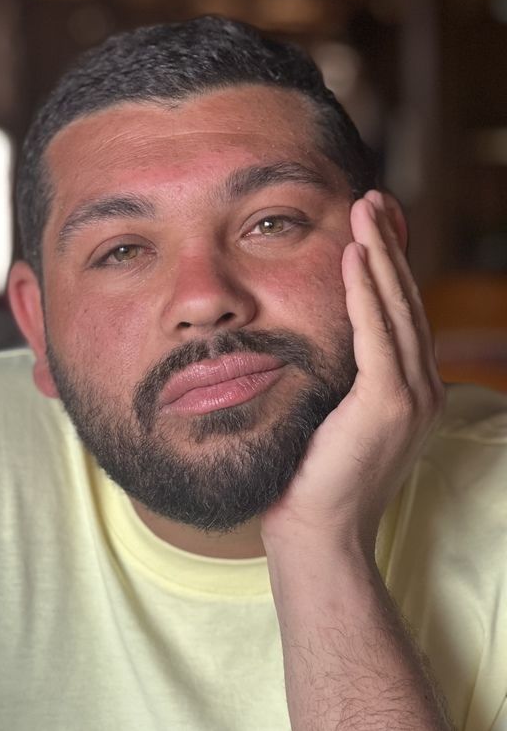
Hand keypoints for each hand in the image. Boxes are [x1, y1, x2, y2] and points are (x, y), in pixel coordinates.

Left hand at [261, 189, 443, 554]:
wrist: (314, 531)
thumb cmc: (309, 474)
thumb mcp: (331, 411)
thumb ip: (339, 372)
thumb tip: (317, 333)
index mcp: (408, 388)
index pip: (399, 311)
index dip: (389, 263)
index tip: (372, 222)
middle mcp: (421, 388)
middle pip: (405, 300)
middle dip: (390, 245)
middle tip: (373, 198)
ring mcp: (411, 397)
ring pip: (397, 308)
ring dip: (380, 253)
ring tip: (365, 209)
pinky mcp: (388, 404)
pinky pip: (377, 334)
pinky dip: (367, 291)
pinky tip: (355, 254)